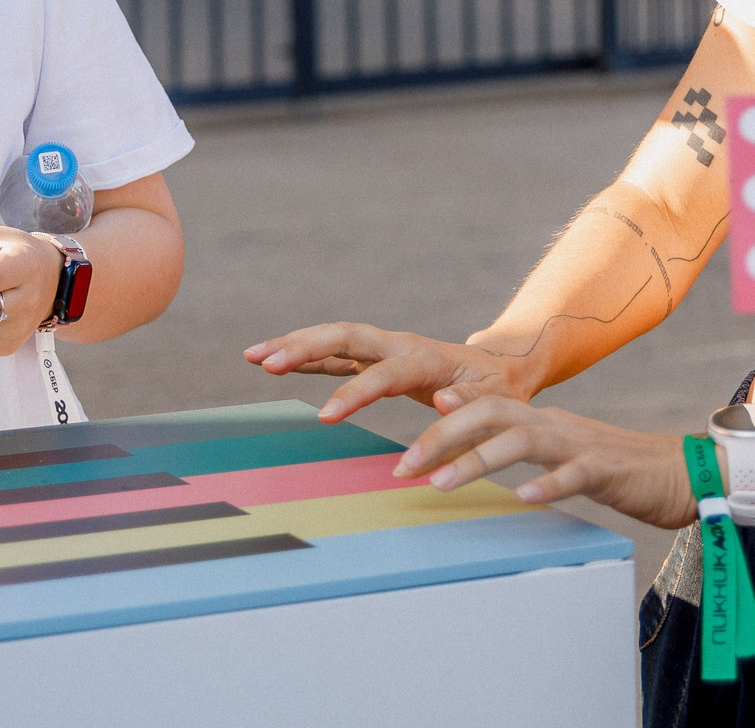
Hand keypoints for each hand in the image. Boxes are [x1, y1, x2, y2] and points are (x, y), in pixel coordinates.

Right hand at [243, 322, 538, 421]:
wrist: (501, 367)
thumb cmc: (498, 391)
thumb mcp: (496, 401)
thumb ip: (472, 403)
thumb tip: (445, 400)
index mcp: (427, 359)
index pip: (384, 373)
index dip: (355, 393)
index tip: (326, 416)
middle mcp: (399, 345)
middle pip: (346, 337)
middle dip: (305, 348)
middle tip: (266, 362)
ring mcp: (383, 349)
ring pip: (333, 339)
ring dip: (294, 344)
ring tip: (252, 355)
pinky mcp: (373, 358)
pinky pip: (333, 353)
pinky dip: (304, 354)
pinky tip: (272, 360)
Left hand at [393, 394, 697, 529]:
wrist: (681, 471)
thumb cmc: (614, 466)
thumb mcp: (559, 449)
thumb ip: (518, 439)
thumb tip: (468, 433)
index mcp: (541, 420)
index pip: (483, 407)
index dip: (443, 419)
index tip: (404, 440)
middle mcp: (554, 424)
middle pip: (491, 413)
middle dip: (442, 437)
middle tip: (404, 467)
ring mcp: (580, 444)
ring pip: (522, 440)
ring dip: (477, 459)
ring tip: (442, 483)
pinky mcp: (607, 470)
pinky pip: (574, 474)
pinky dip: (547, 484)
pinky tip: (523, 498)